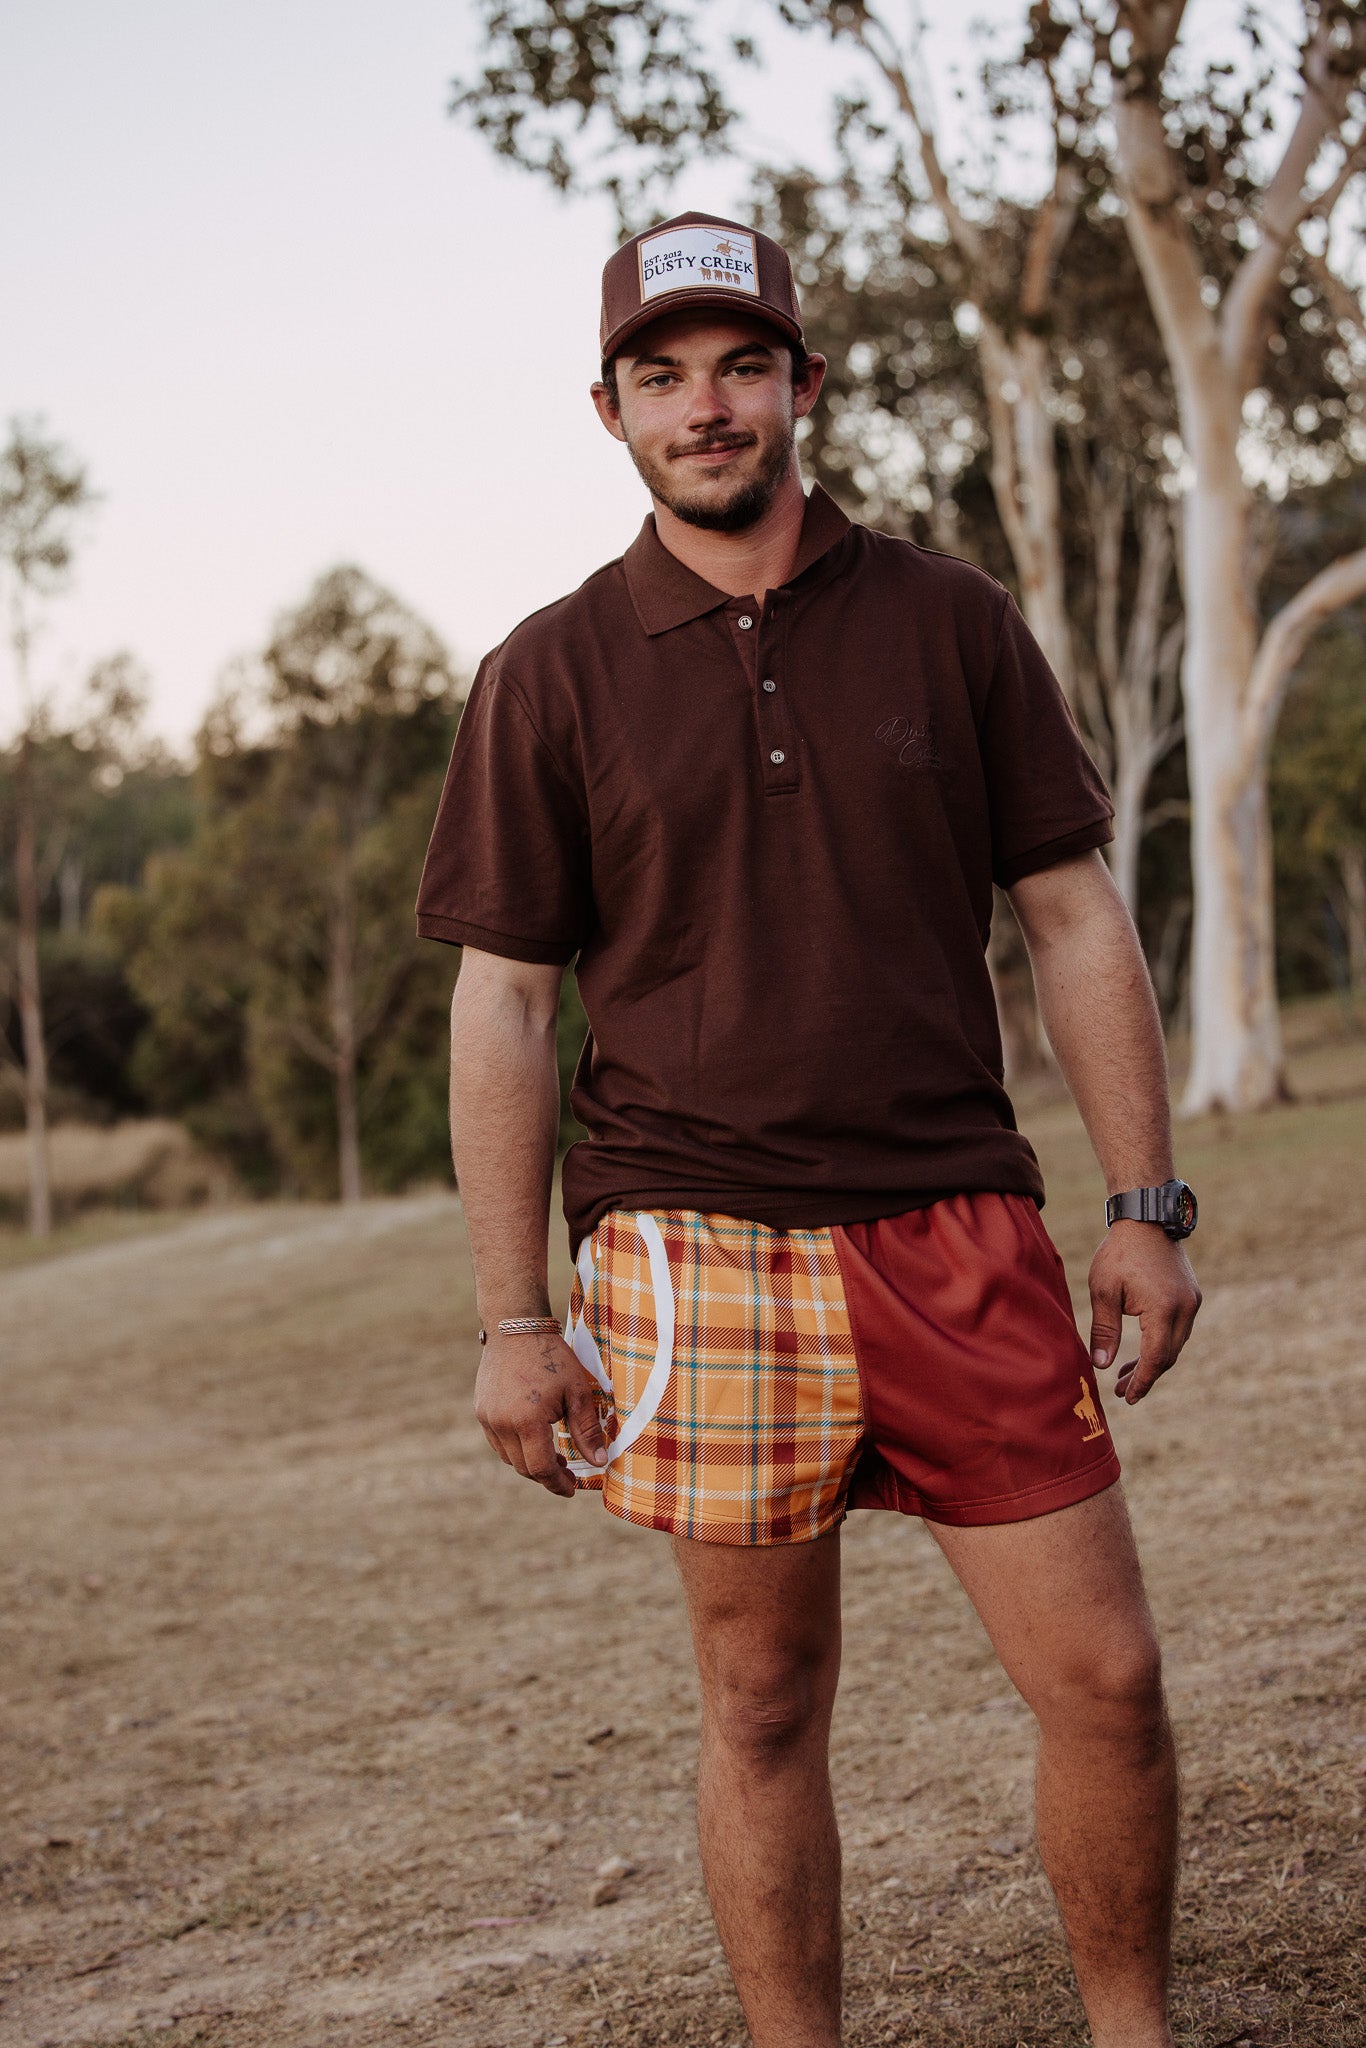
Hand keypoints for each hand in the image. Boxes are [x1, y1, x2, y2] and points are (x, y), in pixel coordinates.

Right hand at [473, 1329, 608, 1496]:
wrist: (515, 1327)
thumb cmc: (551, 1356)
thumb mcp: (577, 1391)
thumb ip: (586, 1430)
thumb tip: (599, 1462)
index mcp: (527, 1421)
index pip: (540, 1468)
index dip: (557, 1484)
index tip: (571, 1490)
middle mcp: (501, 1424)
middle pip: (523, 1467)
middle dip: (546, 1476)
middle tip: (567, 1472)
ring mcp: (487, 1417)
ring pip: (508, 1457)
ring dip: (529, 1463)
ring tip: (552, 1455)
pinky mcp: (481, 1409)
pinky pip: (497, 1441)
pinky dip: (515, 1448)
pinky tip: (532, 1438)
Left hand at [1087, 1222, 1201, 1404]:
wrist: (1146, 1218)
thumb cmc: (1119, 1253)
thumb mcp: (1104, 1291)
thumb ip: (1104, 1330)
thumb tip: (1102, 1366)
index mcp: (1164, 1309)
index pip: (1156, 1358)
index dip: (1142, 1381)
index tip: (1127, 1398)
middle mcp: (1185, 1308)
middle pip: (1168, 1356)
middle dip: (1146, 1376)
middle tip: (1122, 1391)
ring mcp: (1192, 1302)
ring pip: (1175, 1344)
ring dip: (1154, 1361)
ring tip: (1126, 1374)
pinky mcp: (1192, 1295)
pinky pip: (1178, 1329)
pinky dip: (1162, 1342)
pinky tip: (1142, 1349)